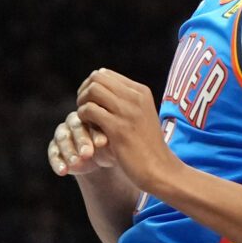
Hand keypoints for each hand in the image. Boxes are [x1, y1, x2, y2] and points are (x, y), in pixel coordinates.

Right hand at [44, 110, 117, 179]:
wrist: (101, 163)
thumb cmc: (110, 149)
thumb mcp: (115, 146)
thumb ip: (113, 141)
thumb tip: (108, 141)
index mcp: (92, 116)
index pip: (91, 120)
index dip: (95, 132)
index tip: (101, 144)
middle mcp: (75, 122)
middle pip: (75, 127)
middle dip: (81, 140)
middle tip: (87, 154)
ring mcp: (63, 134)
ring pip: (62, 139)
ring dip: (68, 151)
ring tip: (75, 163)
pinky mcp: (55, 148)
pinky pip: (53, 153)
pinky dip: (57, 162)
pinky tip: (63, 171)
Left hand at [75, 69, 178, 194]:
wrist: (159, 168)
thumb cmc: (146, 145)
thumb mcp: (140, 115)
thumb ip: (125, 101)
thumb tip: (98, 86)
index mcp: (141, 92)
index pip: (105, 74)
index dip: (91, 85)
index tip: (90, 101)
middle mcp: (135, 97)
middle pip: (97, 78)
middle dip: (84, 91)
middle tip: (83, 108)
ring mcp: (128, 112)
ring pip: (93, 90)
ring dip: (82, 103)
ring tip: (85, 117)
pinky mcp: (118, 128)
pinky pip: (90, 110)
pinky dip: (83, 117)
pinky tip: (87, 126)